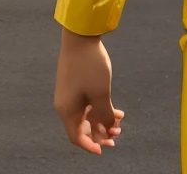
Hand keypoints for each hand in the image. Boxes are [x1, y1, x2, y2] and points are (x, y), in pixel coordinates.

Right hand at [54, 28, 124, 153]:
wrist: (80, 36)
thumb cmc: (90, 65)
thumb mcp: (101, 92)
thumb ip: (104, 114)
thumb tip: (108, 129)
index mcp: (67, 110)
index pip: (77, 137)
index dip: (90, 145)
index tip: (104, 149)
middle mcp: (66, 105)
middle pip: (82, 127)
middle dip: (100, 133)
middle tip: (117, 136)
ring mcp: (70, 94)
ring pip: (87, 115)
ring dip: (103, 119)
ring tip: (120, 120)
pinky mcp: (76, 84)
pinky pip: (88, 103)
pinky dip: (100, 108)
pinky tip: (116, 108)